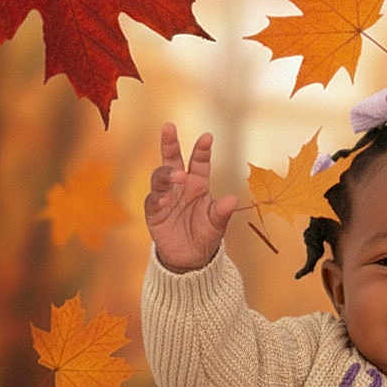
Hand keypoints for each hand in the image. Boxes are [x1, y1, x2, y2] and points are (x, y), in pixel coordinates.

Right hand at [144, 123, 238, 272]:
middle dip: (170, 143)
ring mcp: (166, 197)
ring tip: (177, 175)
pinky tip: (164, 199)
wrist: (190, 259)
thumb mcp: (217, 225)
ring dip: (167, 173)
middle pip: (172, 160)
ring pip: (160, 177)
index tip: (207, 136)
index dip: (202, 149)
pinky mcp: (154, 212)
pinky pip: (153, 200)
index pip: (199, 162)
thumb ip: (222, 212)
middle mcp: (180, 187)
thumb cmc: (205, 236)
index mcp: (198, 185)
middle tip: (169, 127)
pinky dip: (158, 197)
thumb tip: (233, 199)